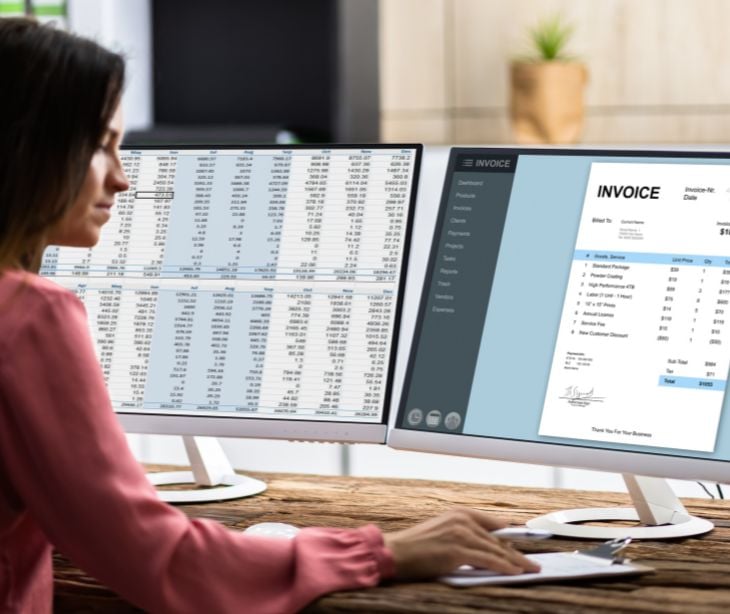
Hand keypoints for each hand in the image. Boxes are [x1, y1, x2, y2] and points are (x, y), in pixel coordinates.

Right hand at [382, 507, 540, 579]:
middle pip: (497, 539)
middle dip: (516, 552)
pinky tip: (514, 572)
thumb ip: (463, 536)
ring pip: (496, 549)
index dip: (510, 534)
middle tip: (532, 561)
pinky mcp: (458, 550)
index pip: (492, 523)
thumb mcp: (442, 533)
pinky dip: (504, 566)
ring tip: (530, 568)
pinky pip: (488, 560)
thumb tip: (484, 549)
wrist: (395, 552)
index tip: (524, 540)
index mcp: (458, 513)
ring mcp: (461, 534)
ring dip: (516, 561)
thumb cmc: (415, 546)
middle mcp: (462, 520)